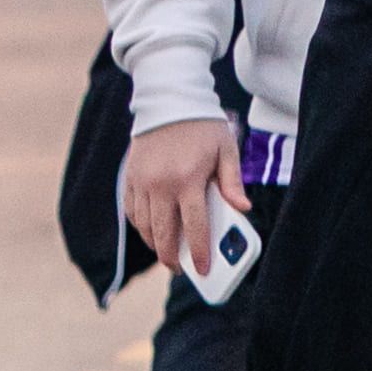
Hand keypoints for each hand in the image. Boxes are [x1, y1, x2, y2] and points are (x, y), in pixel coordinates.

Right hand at [122, 118, 247, 283]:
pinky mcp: (129, 177)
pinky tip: (151, 232)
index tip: (204, 269)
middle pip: (163, 233)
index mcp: (188, 180)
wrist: (168, 101)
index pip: (194, 226)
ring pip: (144, 225)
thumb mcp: (226, 151)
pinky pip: (131, 211)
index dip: (199, 252)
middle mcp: (160, 184)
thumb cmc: (203, 127)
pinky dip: (140, 225)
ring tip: (167, 254)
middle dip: (171, 256)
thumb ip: (232, 183)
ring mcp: (141, 182)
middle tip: (181, 269)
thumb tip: (243, 209)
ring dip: (154, 243)